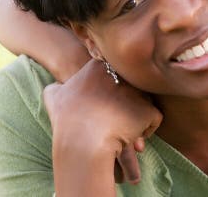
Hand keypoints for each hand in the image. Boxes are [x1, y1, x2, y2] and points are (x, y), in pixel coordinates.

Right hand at [43, 60, 161, 191]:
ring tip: (122, 131)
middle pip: (129, 86)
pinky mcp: (150, 109)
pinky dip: (145, 130)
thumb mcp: (54, 97)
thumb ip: (57, 87)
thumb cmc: (67, 120)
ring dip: (135, 116)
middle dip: (123, 102)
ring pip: (142, 101)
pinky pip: (153, 119)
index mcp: (100, 66)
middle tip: (111, 119)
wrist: (83, 141)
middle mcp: (124, 73)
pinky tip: (133, 139)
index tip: (98, 105)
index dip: (107, 91)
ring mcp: (139, 91)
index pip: (111, 73)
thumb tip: (57, 88)